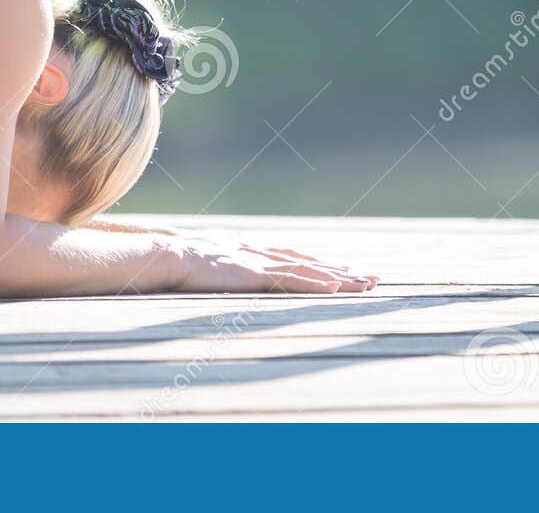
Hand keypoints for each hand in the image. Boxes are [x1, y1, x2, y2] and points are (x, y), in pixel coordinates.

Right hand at [168, 236, 377, 293]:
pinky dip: (315, 282)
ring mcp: (260, 262)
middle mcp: (262, 254)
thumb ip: (223, 267)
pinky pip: (292, 280)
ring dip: (340, 277)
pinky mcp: (254, 274)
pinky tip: (335, 286)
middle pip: (310, 263)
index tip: (345, 271)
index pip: (295, 259)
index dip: (321, 266)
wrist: (165, 254)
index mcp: (251, 252)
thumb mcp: (208, 265)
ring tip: (366, 283)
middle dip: (343, 271)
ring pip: (309, 270)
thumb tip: (224, 275)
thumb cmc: (180, 261)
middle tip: (372, 278)